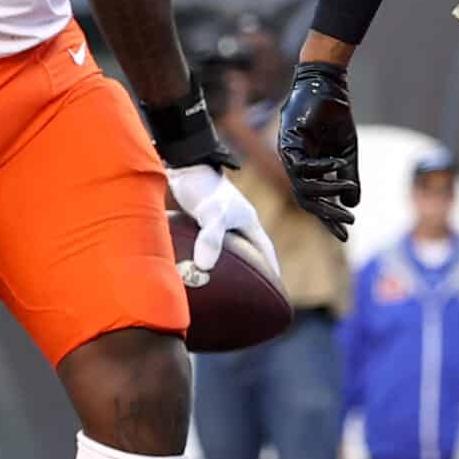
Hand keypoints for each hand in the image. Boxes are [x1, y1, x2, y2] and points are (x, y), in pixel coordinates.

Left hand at [168, 163, 279, 281]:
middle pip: (250, 250)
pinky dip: (207, 255)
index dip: (270, 269)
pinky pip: (209, 243)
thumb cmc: (203, 186)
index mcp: (248, 220)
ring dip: (228, 263)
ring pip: (229, 247)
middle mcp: (237, 220)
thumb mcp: (211, 213)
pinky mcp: (202, 219)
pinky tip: (197, 266)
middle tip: (249, 293)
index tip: (275, 289)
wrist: (183, 165)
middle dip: (252, 270)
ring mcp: (219, 219)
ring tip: (223, 285)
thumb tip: (205, 266)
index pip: (265, 250)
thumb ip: (211, 238)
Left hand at [275, 61, 358, 239]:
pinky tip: (336, 165)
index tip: (346, 235)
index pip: (315, 202)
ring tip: (349, 187)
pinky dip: (319, 168)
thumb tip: (352, 205)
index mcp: (307, 171)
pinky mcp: (287, 141)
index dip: (330, 219)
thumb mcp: (346, 153)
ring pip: (302, 187)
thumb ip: (348, 178)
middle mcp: (295, 166)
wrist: (329, 87)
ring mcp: (288, 155)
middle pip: (306, 200)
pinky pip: (300, 165)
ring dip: (326, 191)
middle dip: (327, 214)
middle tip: (347, 223)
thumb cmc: (335, 118)